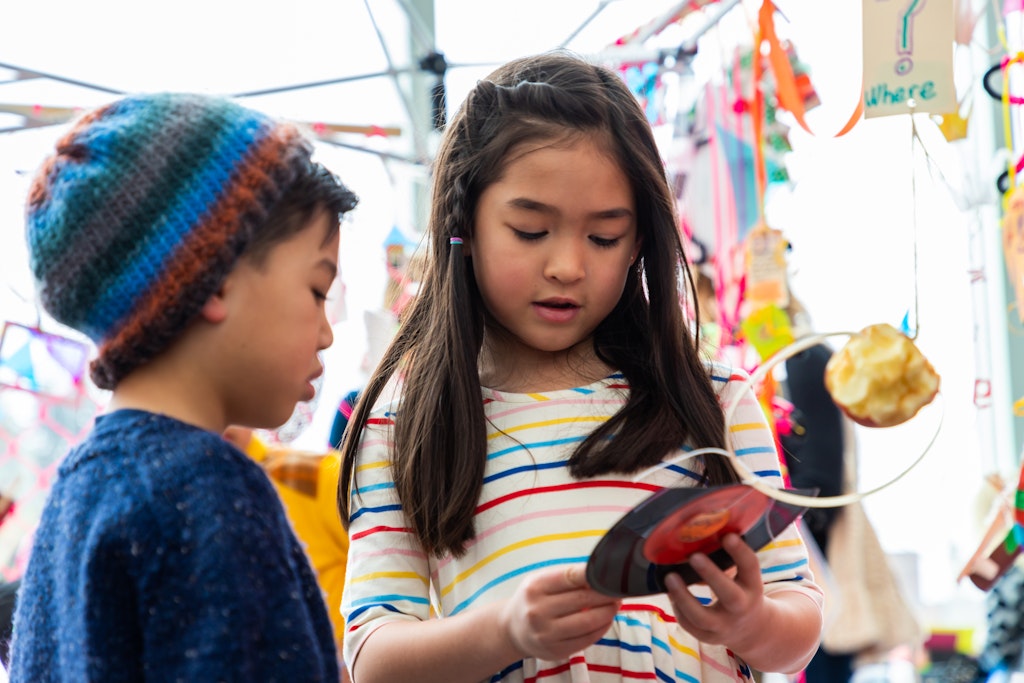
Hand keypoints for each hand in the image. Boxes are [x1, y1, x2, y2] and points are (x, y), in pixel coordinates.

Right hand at [500, 564, 620, 660]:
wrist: (512, 629)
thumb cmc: (533, 599)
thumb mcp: (541, 580)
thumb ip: (568, 577)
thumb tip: (601, 575)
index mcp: (535, 587)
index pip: (572, 577)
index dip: (595, 575)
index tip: (611, 574)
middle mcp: (538, 611)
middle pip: (583, 599)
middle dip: (606, 594)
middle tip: (619, 589)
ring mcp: (546, 633)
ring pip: (588, 622)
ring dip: (608, 612)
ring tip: (615, 604)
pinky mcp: (556, 651)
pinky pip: (587, 639)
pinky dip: (602, 628)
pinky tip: (606, 620)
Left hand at [663, 533, 766, 650]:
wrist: (751, 629)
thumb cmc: (739, 590)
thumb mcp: (742, 577)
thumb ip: (725, 559)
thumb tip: (696, 532)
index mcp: (752, 586)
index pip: (750, 567)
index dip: (740, 552)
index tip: (727, 535)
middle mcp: (741, 608)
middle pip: (730, 595)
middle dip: (712, 575)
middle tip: (694, 556)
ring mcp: (725, 626)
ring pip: (703, 617)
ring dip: (684, 597)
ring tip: (670, 577)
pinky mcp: (709, 638)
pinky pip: (690, 626)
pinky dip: (679, 610)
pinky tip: (671, 594)